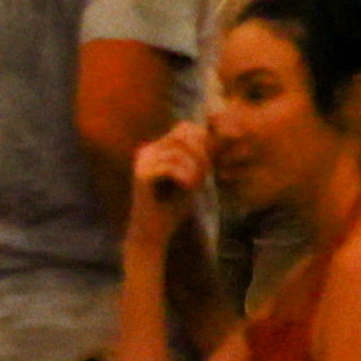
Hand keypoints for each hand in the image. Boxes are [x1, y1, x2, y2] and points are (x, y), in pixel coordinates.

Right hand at [125, 124, 212, 246]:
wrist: (153, 233)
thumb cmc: (174, 206)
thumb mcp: (193, 176)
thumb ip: (201, 157)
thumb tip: (219, 137)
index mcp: (156, 148)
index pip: (185, 127)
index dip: (203, 141)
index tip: (208, 165)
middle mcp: (146, 150)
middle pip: (183, 135)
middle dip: (200, 153)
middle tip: (204, 175)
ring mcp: (142, 162)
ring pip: (178, 151)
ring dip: (195, 168)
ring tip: (197, 184)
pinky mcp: (141, 175)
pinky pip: (171, 166)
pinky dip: (186, 177)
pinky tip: (189, 188)